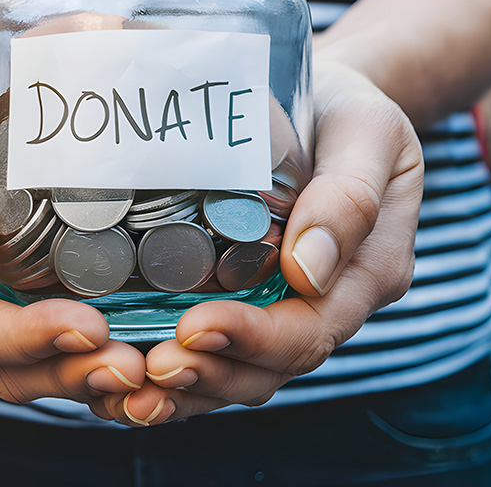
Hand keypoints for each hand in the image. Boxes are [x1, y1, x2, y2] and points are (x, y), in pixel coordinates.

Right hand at [0, 58, 146, 407]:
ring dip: (93, 376)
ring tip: (148, 369)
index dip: (25, 339)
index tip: (87, 326)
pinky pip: (70, 343)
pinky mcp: (41, 295)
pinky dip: (109, 355)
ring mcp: (0, 305)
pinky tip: (155, 353)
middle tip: (133, 364)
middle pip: (9, 365)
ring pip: (42, 368)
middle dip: (71, 371)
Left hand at [92, 63, 423, 425]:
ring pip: (237, 373)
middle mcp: (328, 304)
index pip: (309, 330)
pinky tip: (122, 382)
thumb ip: (350, 196)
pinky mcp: (249, 300)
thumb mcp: (368, 132)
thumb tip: (309, 273)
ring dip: (183, 391)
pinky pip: (214, 353)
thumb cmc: (349, 109)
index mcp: (367, 273)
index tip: (193, 327)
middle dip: (208, 375)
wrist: (328, 99)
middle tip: (148, 369)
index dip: (251, 340)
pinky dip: (172, 378)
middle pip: (269, 368)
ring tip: (126, 390)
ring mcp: (286, 308)